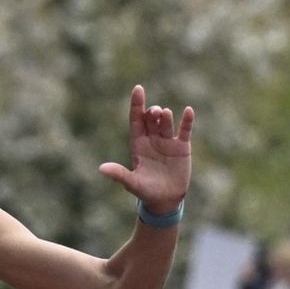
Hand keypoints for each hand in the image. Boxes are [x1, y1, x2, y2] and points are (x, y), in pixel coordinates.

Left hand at [98, 85, 194, 212]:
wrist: (165, 200)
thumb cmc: (145, 191)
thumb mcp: (131, 182)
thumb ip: (119, 174)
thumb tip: (101, 169)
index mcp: (138, 144)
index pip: (136, 120)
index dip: (136, 105)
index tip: (138, 89)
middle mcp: (152, 140)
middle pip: (151, 120)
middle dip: (152, 112)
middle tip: (154, 112)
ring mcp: (167, 142)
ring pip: (166, 123)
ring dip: (165, 117)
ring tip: (164, 113)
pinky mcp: (182, 147)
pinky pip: (184, 130)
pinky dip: (187, 121)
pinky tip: (188, 111)